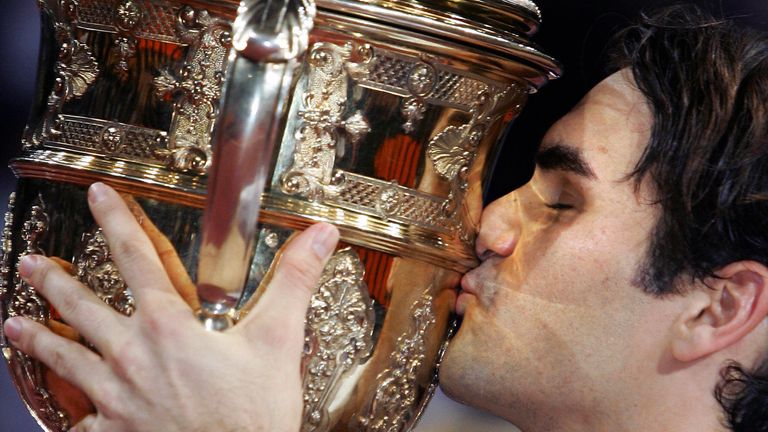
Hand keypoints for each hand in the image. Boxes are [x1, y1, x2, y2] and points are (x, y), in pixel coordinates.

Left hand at [3, 183, 338, 431]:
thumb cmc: (252, 415)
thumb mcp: (278, 341)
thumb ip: (294, 282)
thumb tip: (319, 235)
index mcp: (167, 326)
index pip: (136, 257)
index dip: (116, 220)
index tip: (98, 195)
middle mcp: (130, 356)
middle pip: (82, 307)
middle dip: (52, 281)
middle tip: (29, 264)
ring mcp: (114, 398)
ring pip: (65, 359)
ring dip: (38, 338)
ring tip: (13, 324)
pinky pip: (78, 422)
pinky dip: (68, 414)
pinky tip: (61, 412)